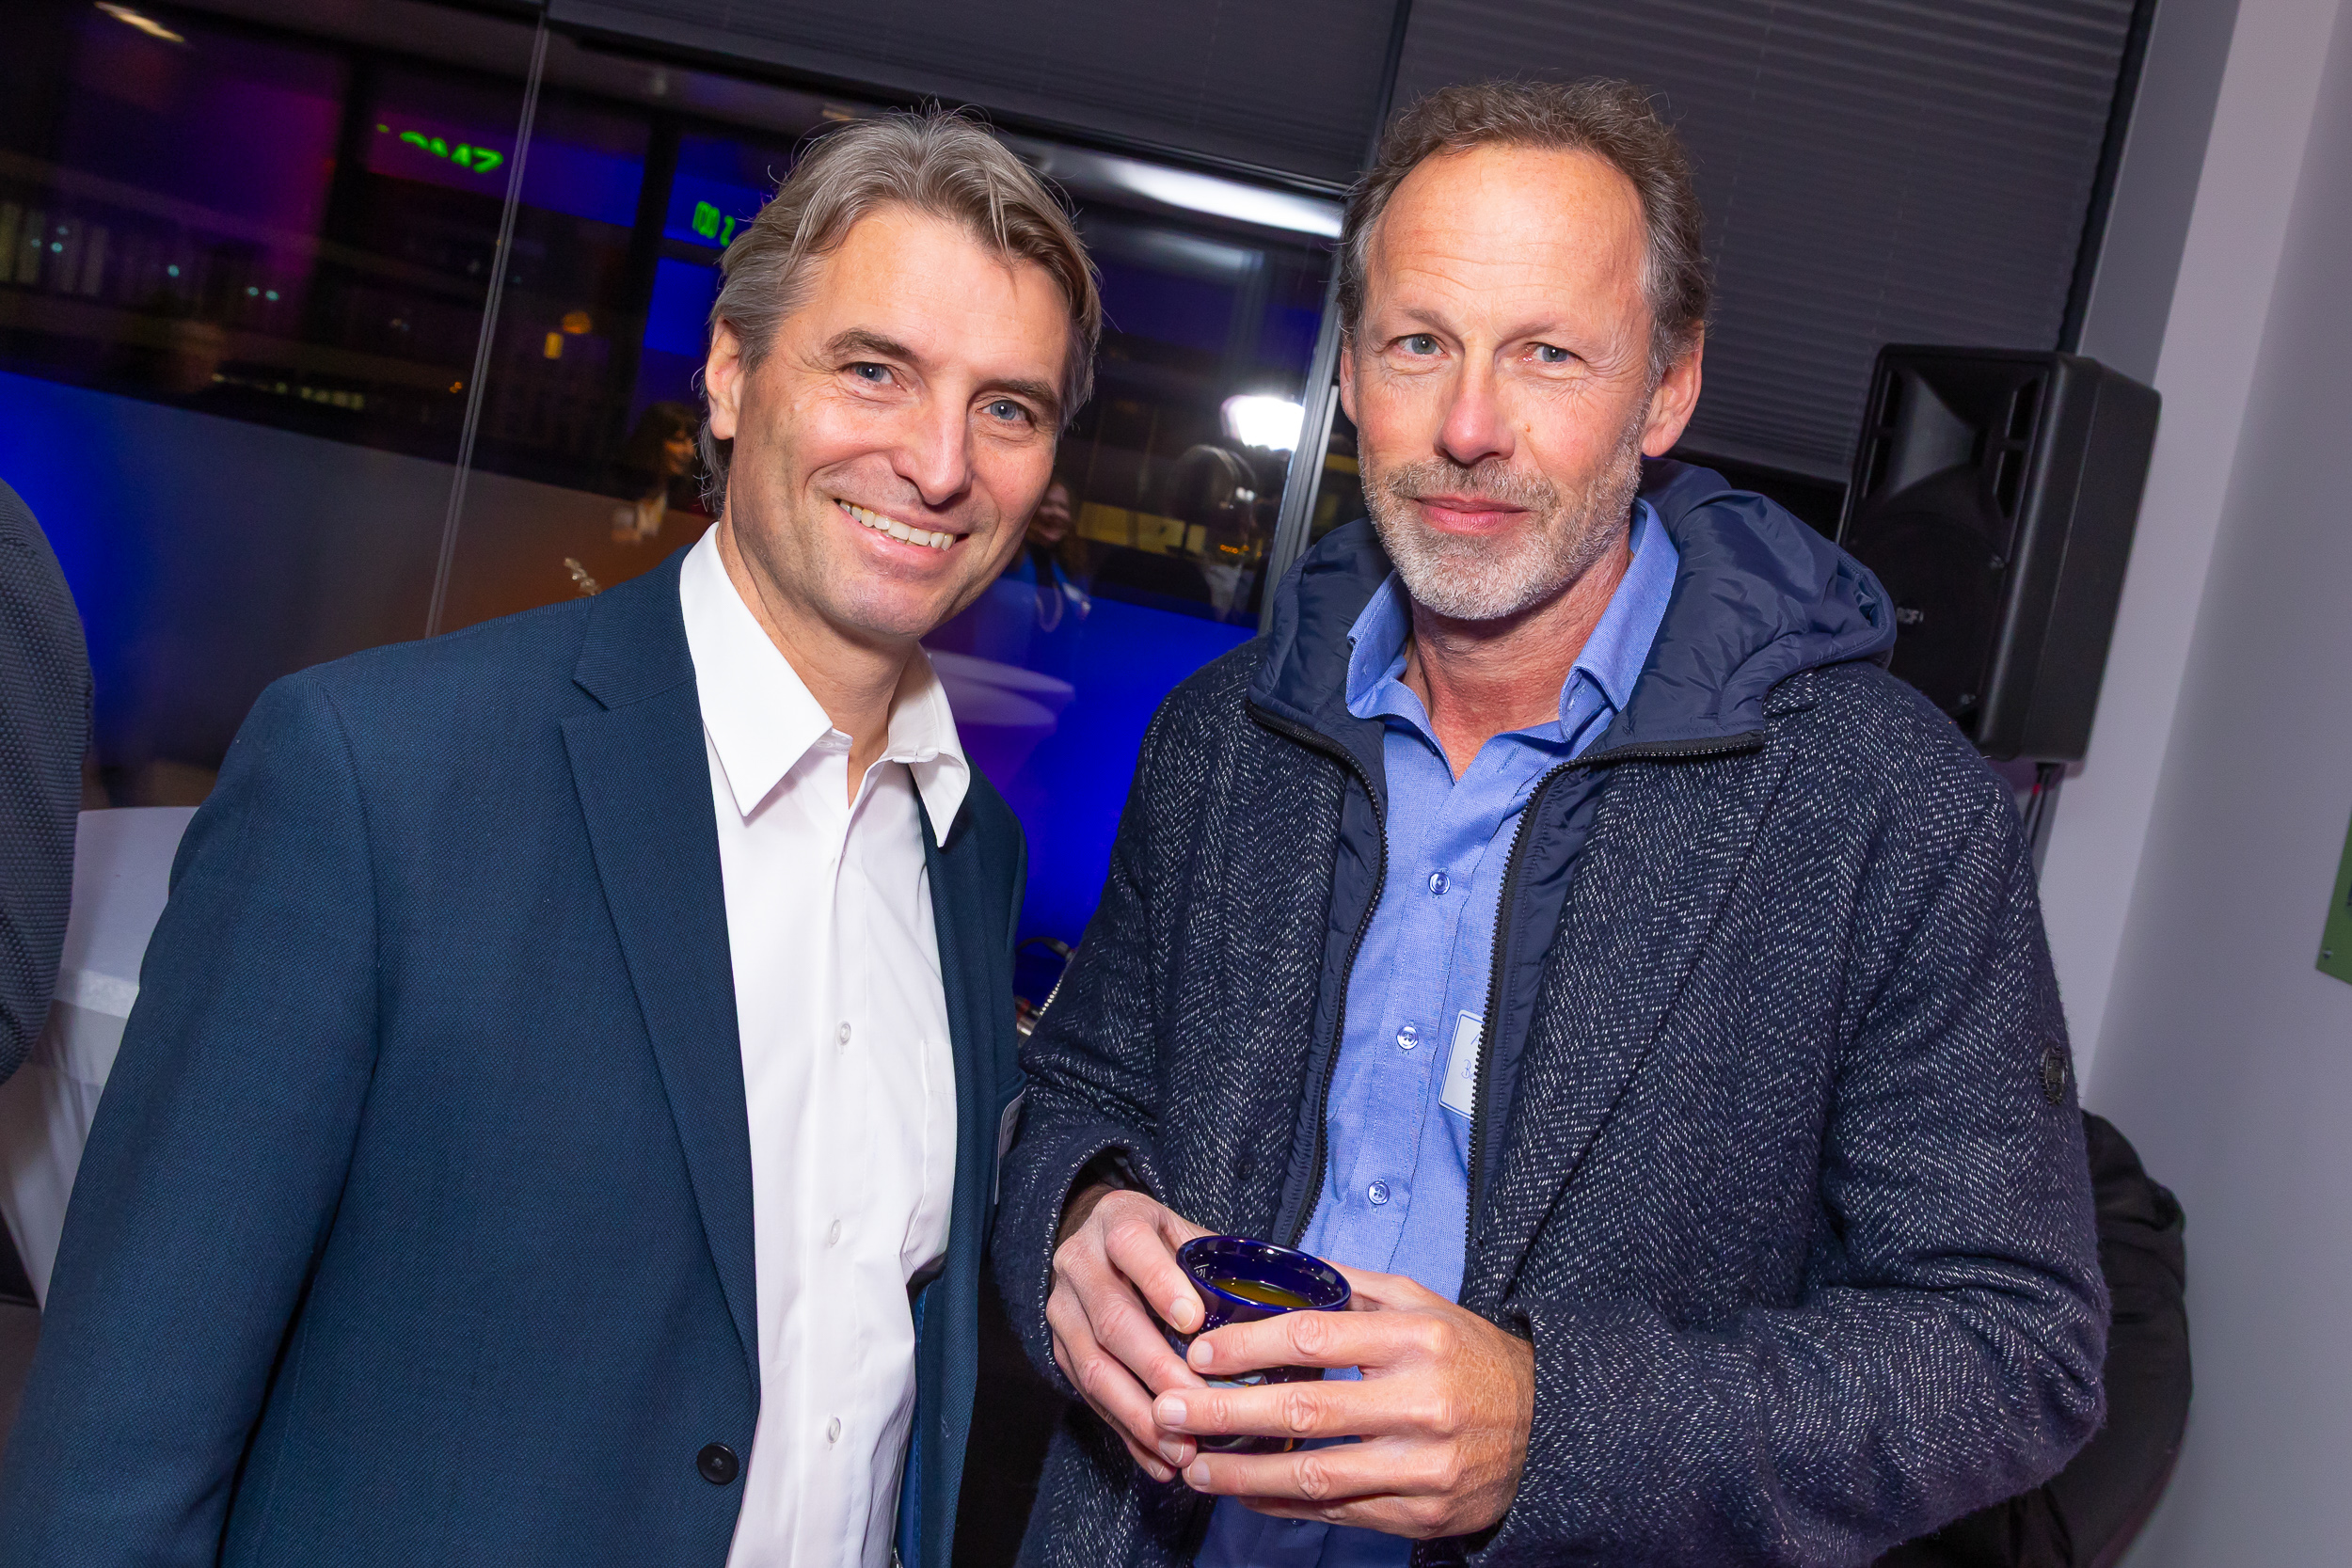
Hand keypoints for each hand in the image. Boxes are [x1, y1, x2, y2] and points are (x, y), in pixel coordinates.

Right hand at [1046, 1186, 1214, 1482]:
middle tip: (1198, 1405)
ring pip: (1094, 1367)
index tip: (1193, 1322)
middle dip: (1157, 1369)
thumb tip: (1284, 1306)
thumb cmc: (1156, 1241)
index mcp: (1118, 1222)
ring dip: (1139, 1414)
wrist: (1094, 1240)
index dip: (1161, 1284)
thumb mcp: (1183, 1230)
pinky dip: (1126, 1433)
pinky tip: (1158, 1460)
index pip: (1132, 1246)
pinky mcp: (1059, 1349)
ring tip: (1180, 1448)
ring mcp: (1063, 1309)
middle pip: (1113, 1319)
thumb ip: (1217, 1262)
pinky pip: (1089, 1398)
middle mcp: (1080, 1263)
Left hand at [1150, 1265, 1533, 1538]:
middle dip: (1225, 1413)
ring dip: (1244, 1473)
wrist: (1548, 1428)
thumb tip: (1278, 1270)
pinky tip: (1246, 1494)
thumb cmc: (1470, 1357)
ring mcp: (1424, 1464)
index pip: (1314, 1337)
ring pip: (1316, 1474)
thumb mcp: (1423, 1304)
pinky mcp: (1425, 1512)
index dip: (1248, 1347)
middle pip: (1305, 1409)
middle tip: (1169, 1411)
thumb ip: (1353, 1288)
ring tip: (1194, 1464)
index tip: (1200, 1354)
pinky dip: (1286, 1504)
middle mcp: (1422, 1402)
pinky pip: (1340, 1511)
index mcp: (1417, 1338)